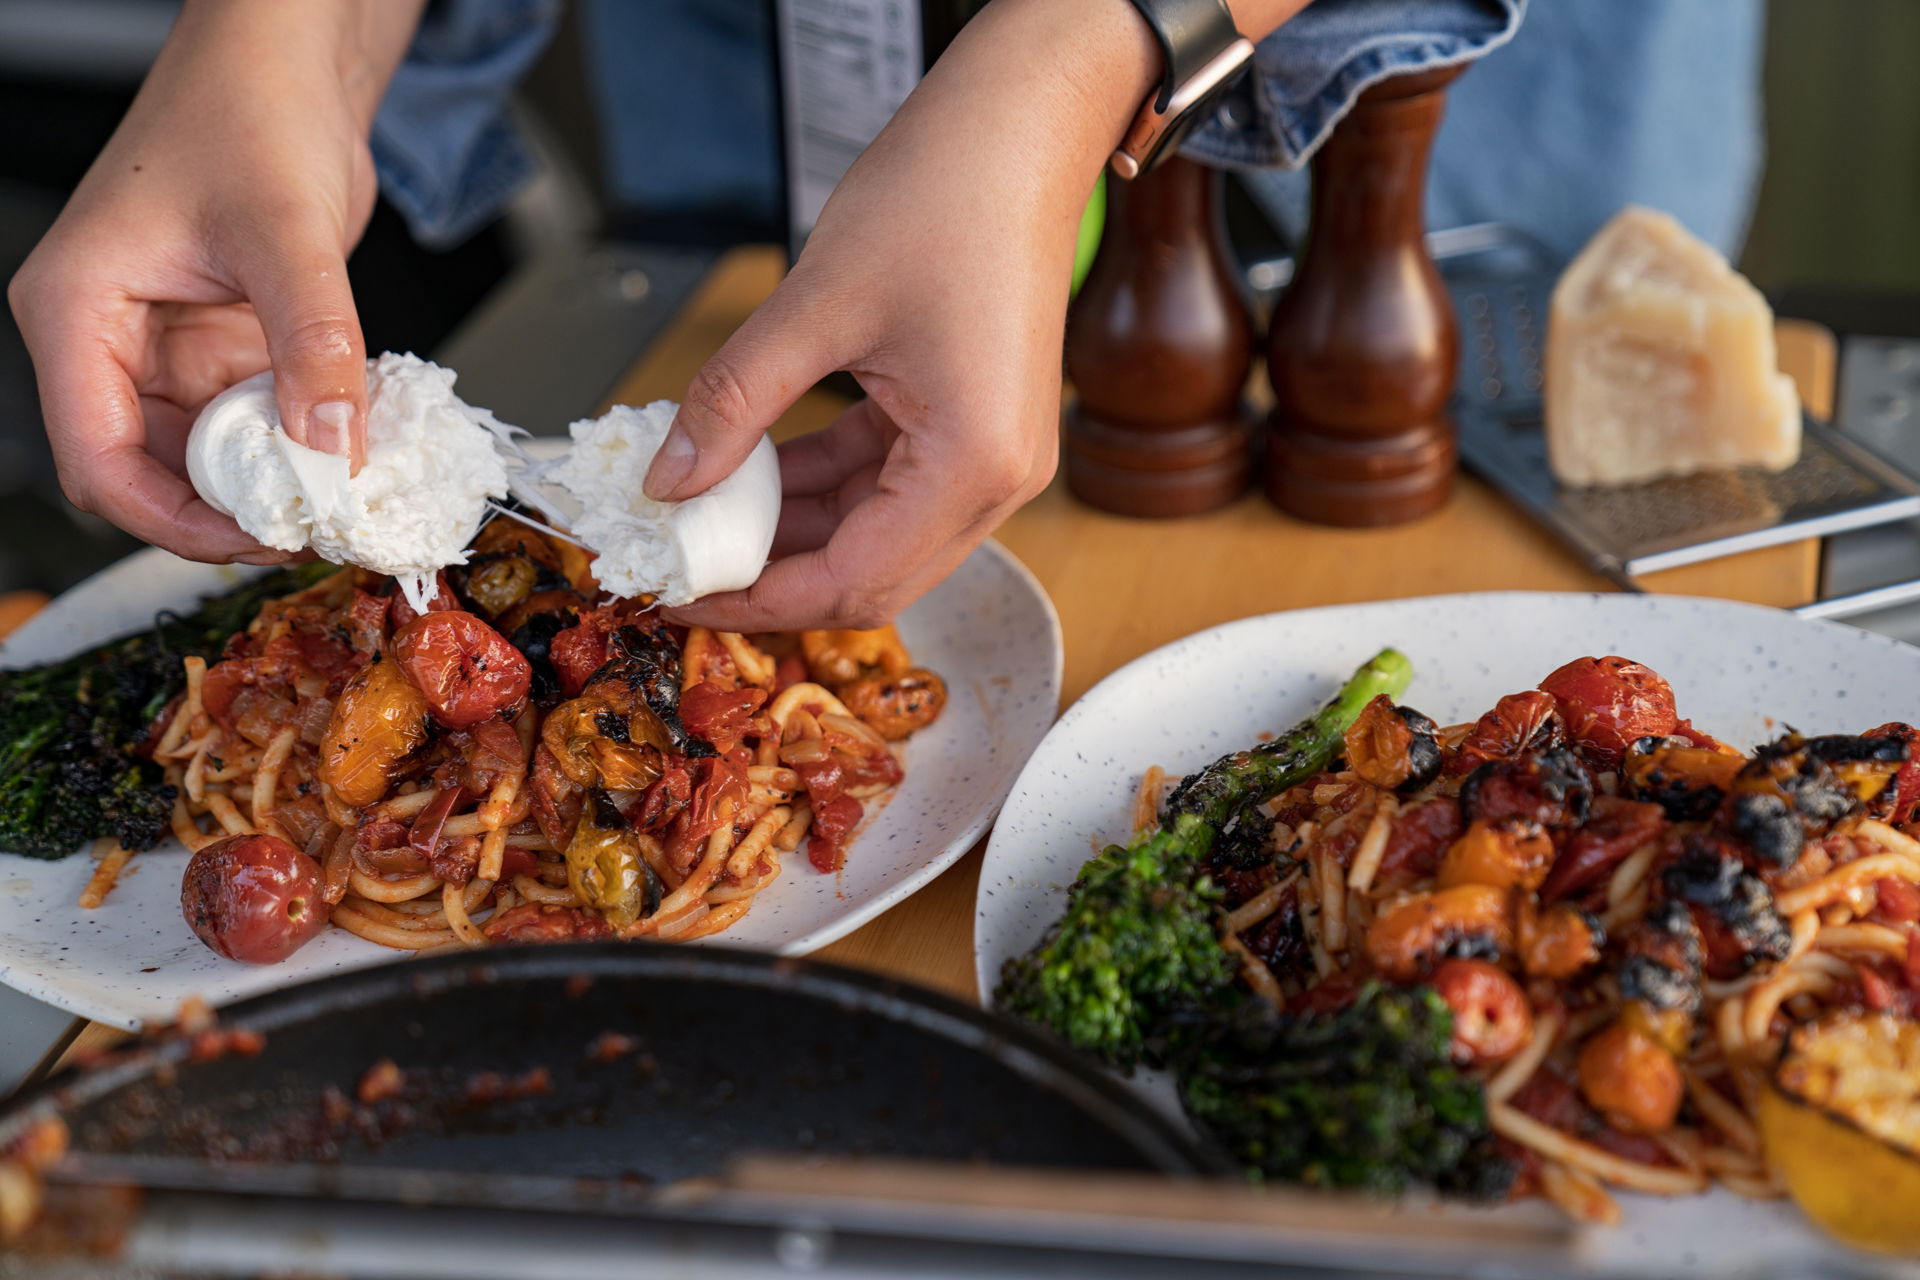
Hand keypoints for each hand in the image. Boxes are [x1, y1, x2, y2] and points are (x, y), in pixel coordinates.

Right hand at [6, 1, 422, 561]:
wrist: (288, 68)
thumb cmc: (249, 110)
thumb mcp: (287, 233)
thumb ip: (313, 345)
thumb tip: (331, 447)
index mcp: (77, 310)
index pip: (95, 457)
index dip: (169, 517)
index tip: (251, 538)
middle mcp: (110, 338)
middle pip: (147, 472)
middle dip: (224, 510)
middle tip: (310, 528)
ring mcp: (167, 347)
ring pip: (204, 456)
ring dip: (268, 481)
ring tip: (338, 496)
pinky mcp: (222, 345)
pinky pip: (251, 421)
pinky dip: (295, 442)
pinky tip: (344, 447)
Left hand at [648, 0, 1162, 631]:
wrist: (1022, 130)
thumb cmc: (946, 196)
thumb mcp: (815, 305)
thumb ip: (734, 401)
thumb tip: (668, 482)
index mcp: (973, 464)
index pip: (855, 580)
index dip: (759, 601)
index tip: (679, 596)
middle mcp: (998, 480)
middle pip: (873, 576)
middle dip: (774, 580)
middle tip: (683, 569)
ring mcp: (991, 456)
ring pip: (876, 536)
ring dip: (793, 534)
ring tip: (703, 519)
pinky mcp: (972, 427)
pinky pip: (886, 485)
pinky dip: (822, 488)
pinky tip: (751, 472)